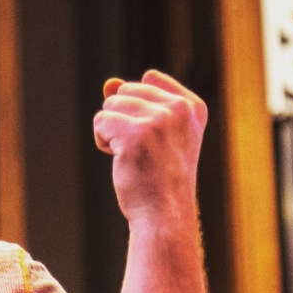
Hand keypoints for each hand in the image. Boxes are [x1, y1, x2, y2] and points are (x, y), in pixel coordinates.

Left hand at [94, 69, 207, 227]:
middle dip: (121, 119)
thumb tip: (109, 83)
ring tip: (131, 156)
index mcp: (192, 107)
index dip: (137, 107)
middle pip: (124, 91)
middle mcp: (179, 109)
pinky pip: (100, 122)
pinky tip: (120, 160)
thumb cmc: (158, 177)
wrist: (163, 213)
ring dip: (110, 131)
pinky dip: (101, 141)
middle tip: (140, 150)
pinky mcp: (136, 134)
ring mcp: (158, 121)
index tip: (152, 137)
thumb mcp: (156, 133)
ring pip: (110, 105)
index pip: (149, 79)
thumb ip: (136, 103)